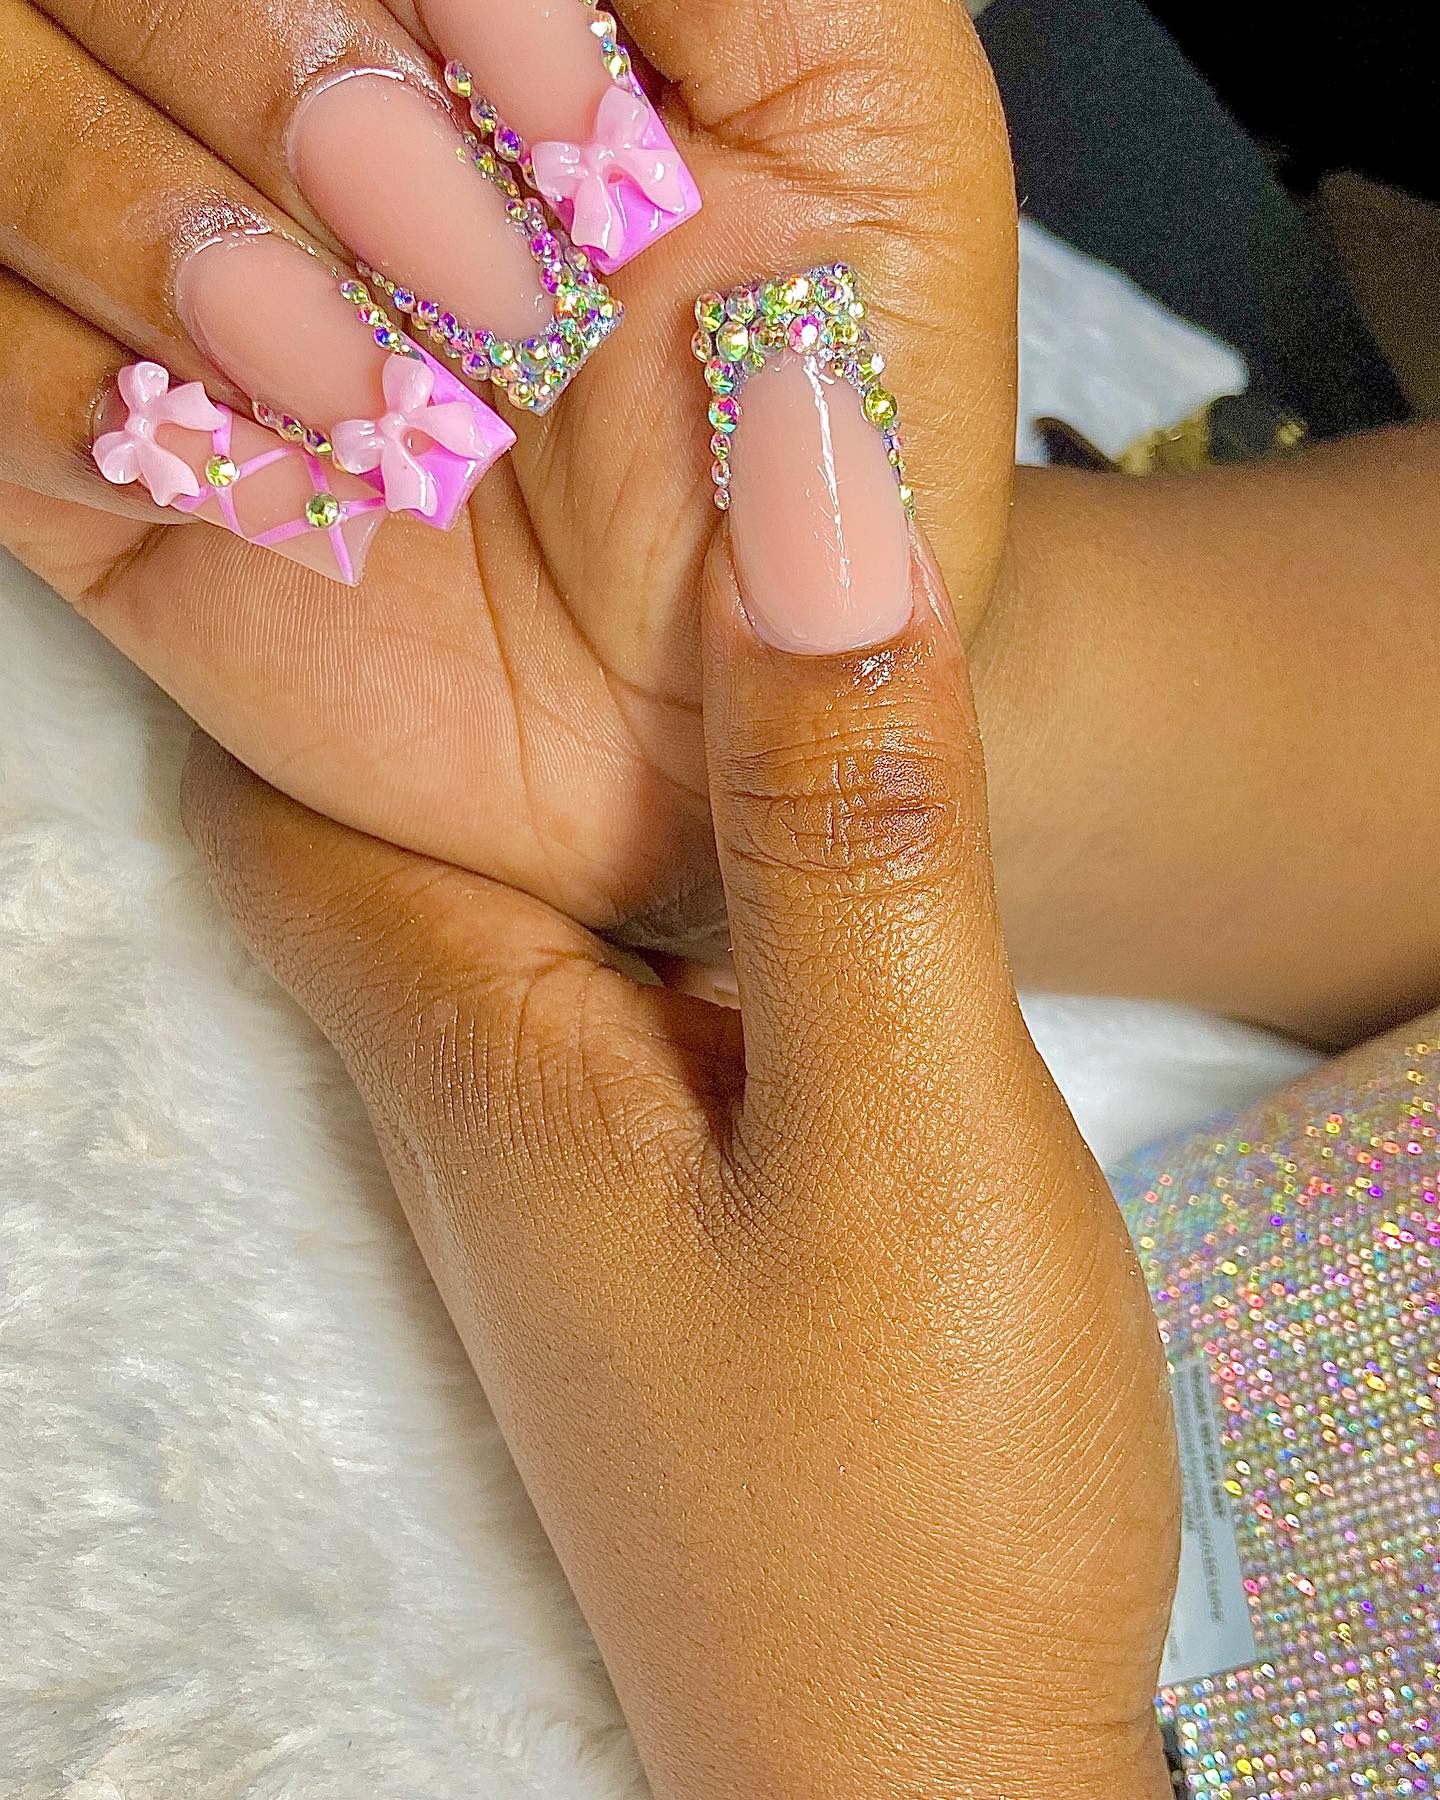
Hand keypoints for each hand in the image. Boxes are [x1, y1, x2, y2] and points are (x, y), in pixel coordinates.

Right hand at [0, 0, 1014, 951]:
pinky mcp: (95, 451)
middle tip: (495, 293)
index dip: (427, 5)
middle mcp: (267, 91)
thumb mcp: (858, 130)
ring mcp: (159, 267)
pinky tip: (280, 489)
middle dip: (293, 85)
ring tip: (382, 404)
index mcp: (452, 0)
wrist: (713, 717)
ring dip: (167, 232)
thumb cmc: (798, 439)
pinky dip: (68, 398)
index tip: (570, 127)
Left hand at [184, 503, 1177, 1794]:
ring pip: (532, 903)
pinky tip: (775, 823)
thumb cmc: (912, 1494)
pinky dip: (681, 870)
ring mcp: (582, 1171)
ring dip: (591, 762)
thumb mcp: (906, 1126)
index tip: (404, 466)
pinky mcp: (681, 1212)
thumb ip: (851, 827)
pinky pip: (636, 983)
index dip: (311, 628)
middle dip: (471, 661)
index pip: (281, 802)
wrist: (944, 1782)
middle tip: (582, 469)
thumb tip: (809, 499)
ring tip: (697, 592)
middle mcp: (485, 1109)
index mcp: (471, 1064)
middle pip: (406, 835)